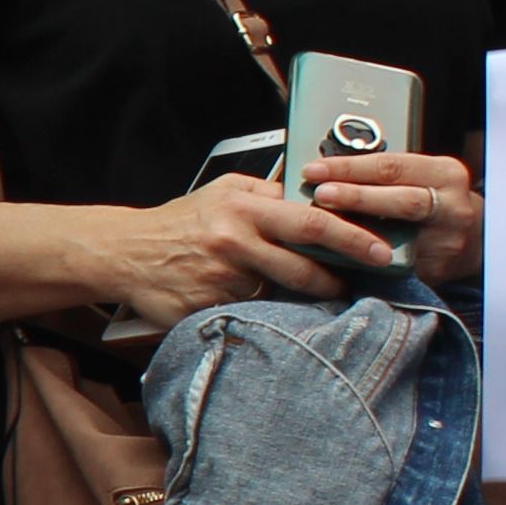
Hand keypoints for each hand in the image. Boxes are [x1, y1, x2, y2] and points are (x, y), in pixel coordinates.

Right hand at [101, 172, 413, 324]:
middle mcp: (236, 238)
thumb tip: (316, 193)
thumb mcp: (223, 192)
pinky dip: (268, 312)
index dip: (352, 233)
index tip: (381, 247)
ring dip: (308, 296)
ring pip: (284, 290)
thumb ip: (268, 194)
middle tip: (372, 275)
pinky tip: (272, 311)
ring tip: (322, 295)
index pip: (312, 217)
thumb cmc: (181, 222)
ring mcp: (223, 276)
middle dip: (345, 269)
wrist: (124, 252)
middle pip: (306, 259)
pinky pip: (253, 311)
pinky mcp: (209, 305)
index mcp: (245, 206)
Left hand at [303, 145, 479, 282]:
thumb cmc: (437, 203)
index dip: (350, 167)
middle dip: (356, 196)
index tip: (316, 169)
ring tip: (327, 223)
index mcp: (444, 174)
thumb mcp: (422, 178)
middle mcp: (452, 206)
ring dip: (360, 228)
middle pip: (401, 199)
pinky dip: (368, 258)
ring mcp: (448, 240)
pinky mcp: (439, 268)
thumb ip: (385, 176)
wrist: (478, 238)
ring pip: (402, 233)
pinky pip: (399, 263)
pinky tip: (343, 254)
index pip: (391, 166)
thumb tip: (329, 174)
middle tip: (320, 194)